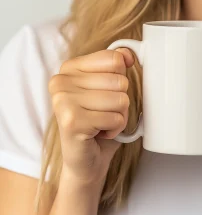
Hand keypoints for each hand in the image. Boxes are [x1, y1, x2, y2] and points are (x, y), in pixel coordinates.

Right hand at [48, 48, 134, 184]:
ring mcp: (63, 100)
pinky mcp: (71, 121)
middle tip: (103, 114)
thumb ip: (117, 66)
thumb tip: (128, 54)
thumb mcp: (110, 89)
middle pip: (120, 81)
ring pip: (121, 100)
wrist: (87, 160)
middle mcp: (61, 81)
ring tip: (101, 124)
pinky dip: (115, 129)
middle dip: (121, 102)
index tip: (106, 93)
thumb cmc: (100, 122)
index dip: (121, 80)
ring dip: (119, 117)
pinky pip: (117, 118)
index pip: (115, 59)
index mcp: (70, 68)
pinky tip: (99, 134)